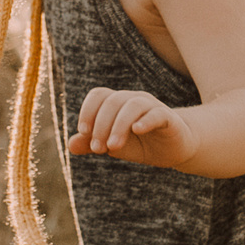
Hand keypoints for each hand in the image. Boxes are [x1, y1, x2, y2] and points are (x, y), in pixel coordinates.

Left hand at [68, 87, 198, 169]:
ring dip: (118, 126)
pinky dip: (145, 120)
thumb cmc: (141, 144)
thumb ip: (91, 144)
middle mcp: (133, 100)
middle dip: (101, 125)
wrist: (174, 150)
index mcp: (118, 103)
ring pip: (132, 105)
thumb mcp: (113, 146)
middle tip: (98, 149)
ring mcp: (152, 107)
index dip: (88, 110)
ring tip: (112, 147)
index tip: (83, 132)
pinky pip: (156, 113)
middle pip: (112, 101)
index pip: (99, 94)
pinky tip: (136, 131)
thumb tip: (70, 145)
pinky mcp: (168, 118)